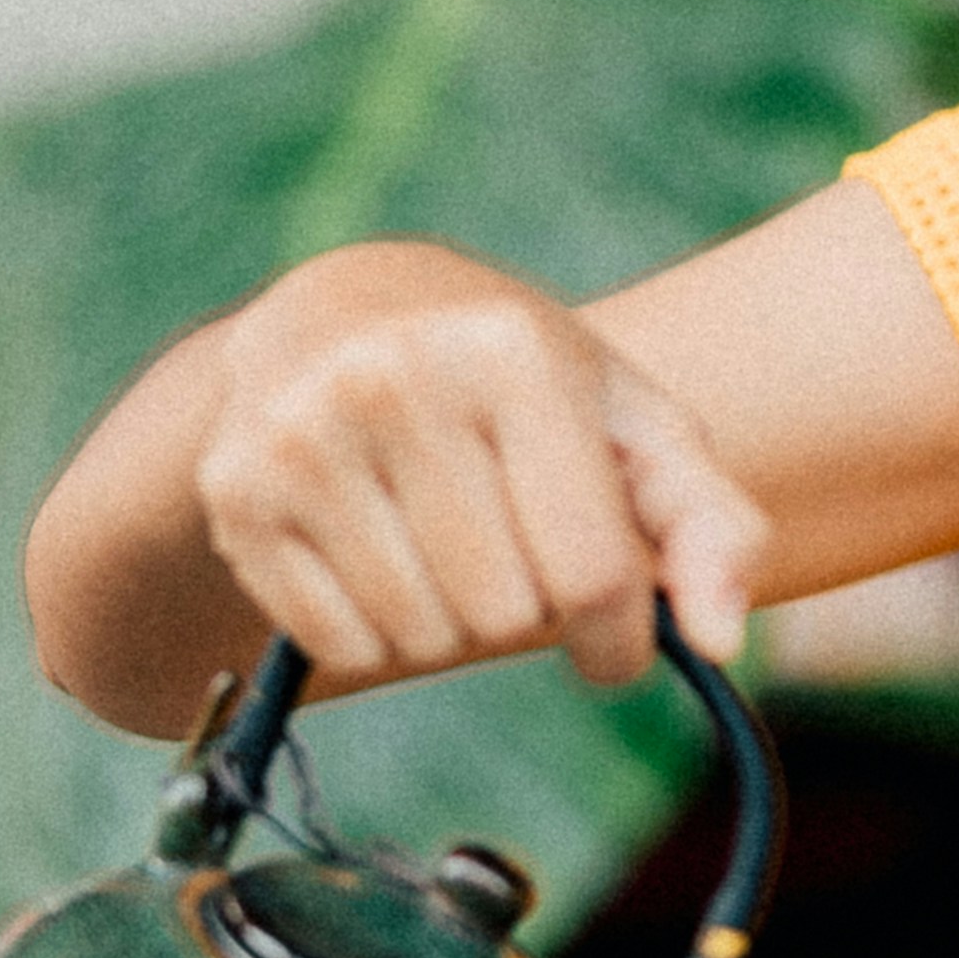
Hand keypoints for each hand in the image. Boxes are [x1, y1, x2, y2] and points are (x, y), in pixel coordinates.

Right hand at [194, 250, 772, 695]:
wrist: (344, 311)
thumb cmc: (521, 386)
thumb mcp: (631, 424)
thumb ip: (708, 525)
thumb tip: (721, 638)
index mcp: (512, 353)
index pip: (593, 572)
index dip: (622, 636)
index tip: (619, 637)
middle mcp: (394, 379)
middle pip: (507, 614)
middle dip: (531, 612)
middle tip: (515, 548)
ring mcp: (301, 435)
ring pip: (422, 638)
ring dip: (454, 625)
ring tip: (451, 546)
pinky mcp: (238, 493)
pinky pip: (340, 646)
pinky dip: (378, 635)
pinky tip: (382, 557)